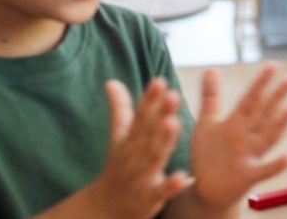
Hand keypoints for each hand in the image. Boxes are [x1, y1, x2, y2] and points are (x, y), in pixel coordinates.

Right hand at [88, 78, 189, 217]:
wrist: (104, 210)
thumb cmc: (117, 169)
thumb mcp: (117, 140)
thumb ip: (120, 111)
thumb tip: (112, 81)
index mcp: (129, 141)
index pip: (139, 117)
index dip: (149, 100)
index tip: (159, 81)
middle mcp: (133, 156)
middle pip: (147, 133)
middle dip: (159, 114)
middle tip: (172, 95)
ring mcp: (140, 177)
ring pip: (153, 158)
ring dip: (163, 142)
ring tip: (173, 123)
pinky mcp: (149, 198)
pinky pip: (161, 191)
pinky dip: (170, 184)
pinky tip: (183, 176)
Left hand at [189, 63, 286, 210]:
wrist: (206, 189)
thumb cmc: (210, 155)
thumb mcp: (207, 123)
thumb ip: (211, 97)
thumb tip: (211, 69)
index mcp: (237, 123)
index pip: (251, 99)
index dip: (261, 83)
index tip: (274, 65)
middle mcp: (247, 137)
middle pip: (264, 114)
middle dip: (277, 97)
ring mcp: (250, 156)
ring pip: (268, 137)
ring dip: (280, 125)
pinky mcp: (248, 176)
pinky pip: (264, 170)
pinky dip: (276, 165)